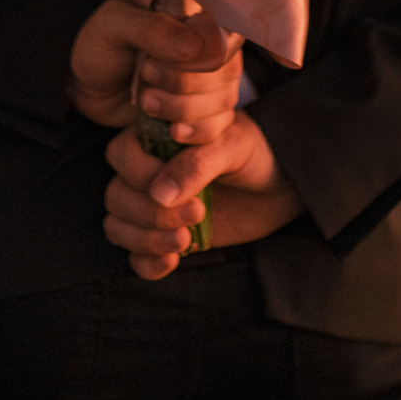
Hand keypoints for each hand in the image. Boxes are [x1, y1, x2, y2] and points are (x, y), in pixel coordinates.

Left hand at [69, 0, 241, 135]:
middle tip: (144, 78)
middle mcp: (210, 47)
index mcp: (195, 16)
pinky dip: (198, 132)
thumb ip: (151, 29)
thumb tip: (194, 47)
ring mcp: (210, 81)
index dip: (199, 56)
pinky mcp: (202, 112)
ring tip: (146, 102)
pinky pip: (219, 125)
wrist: (87, 88)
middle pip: (225, 71)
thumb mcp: (114, 26)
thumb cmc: (100, 47)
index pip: (223, 35)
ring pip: (224, 99)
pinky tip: (172, 131)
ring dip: (184, 109)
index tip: (154, 64)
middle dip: (183, 85)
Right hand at [103, 109, 304, 279]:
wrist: (282, 184)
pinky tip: (172, 262)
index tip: (177, 192)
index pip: (121, 154)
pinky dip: (146, 262)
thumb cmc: (256, 153)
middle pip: (117, 195)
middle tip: (196, 215)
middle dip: (150, 214)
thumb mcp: (232, 148)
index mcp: (157, 137)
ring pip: (119, 225)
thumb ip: (197, 165)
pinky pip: (135, 254)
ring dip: (146, 239)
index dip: (140, 176)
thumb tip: (159, 194)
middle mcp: (149, 170)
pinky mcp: (164, 235)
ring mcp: (154, 205)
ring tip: (184, 240)